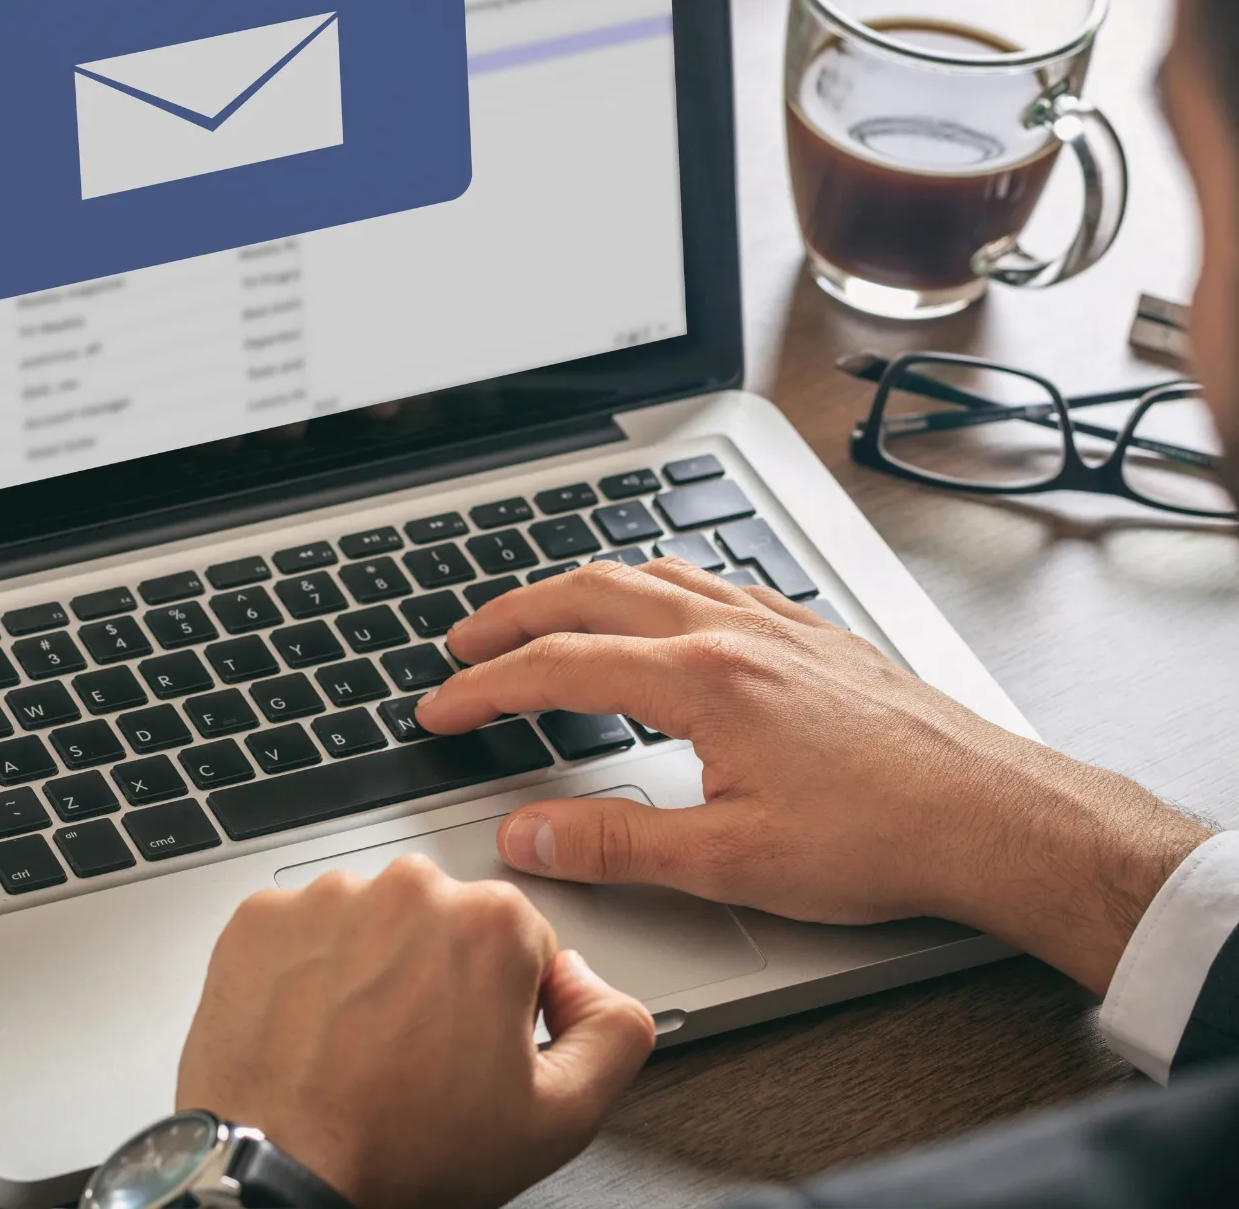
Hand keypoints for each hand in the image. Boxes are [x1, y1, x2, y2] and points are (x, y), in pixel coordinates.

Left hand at [175, 855, 653, 1208]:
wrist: (279, 1180)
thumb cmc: (403, 1152)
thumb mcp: (558, 1120)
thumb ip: (615, 1033)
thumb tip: (591, 982)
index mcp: (491, 921)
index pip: (521, 945)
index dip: (504, 1008)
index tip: (473, 1052)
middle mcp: (411, 888)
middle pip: (445, 924)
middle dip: (440, 977)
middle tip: (416, 1057)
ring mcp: (330, 897)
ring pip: (373, 922)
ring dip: (371, 968)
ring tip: (357, 1047)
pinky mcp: (263, 916)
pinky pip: (302, 930)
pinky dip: (306, 969)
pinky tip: (311, 1028)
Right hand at [416, 559, 1211, 994]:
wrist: (992, 814)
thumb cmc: (880, 835)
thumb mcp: (731, 860)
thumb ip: (615, 844)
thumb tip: (527, 836)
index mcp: (700, 679)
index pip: (558, 668)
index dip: (485, 688)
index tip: (440, 708)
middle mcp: (730, 631)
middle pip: (589, 594)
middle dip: (512, 615)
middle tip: (464, 642)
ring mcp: (771, 620)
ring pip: (648, 574)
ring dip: (578, 589)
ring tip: (541, 614)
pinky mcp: (805, 630)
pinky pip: (707, 578)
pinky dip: (651, 583)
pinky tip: (657, 604)